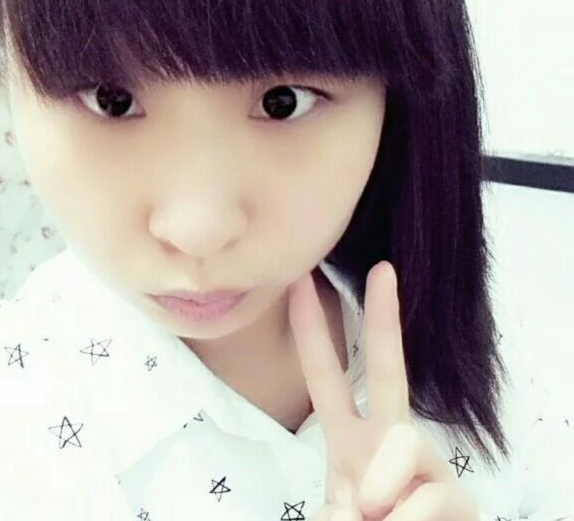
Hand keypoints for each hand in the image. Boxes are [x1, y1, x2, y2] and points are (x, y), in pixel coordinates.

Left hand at [288, 260, 479, 520]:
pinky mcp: (461, 499)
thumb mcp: (336, 511)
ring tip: (375, 518)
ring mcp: (427, 465)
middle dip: (384, 318)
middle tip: (381, 268)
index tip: (302, 282)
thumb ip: (335, 507)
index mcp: (350, 438)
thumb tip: (362, 504)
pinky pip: (429, 499)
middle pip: (389, 369)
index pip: (327, 376)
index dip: (312, 331)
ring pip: (406, 442)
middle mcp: (388, 441)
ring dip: (383, 493)